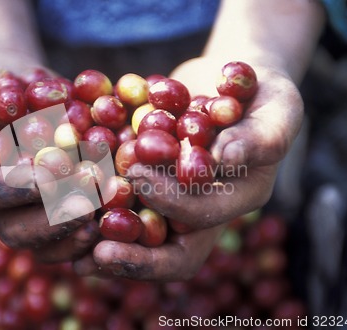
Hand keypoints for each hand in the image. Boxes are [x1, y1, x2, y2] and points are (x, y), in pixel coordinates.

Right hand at [0, 59, 97, 262]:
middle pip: (15, 230)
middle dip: (51, 219)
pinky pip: (68, 237)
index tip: (44, 175)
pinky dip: (90, 231)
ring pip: (44, 243)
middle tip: (85, 203)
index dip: (11, 189)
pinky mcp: (51, 214)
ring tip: (103, 213)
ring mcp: (22, 215)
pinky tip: (115, 217)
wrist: (18, 94)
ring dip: (75, 231)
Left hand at [73, 57, 302, 280]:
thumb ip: (262, 137)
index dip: (173, 207)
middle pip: (168, 249)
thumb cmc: (266, 93)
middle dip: (132, 252)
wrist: (233, 79)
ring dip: (105, 240)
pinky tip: (67, 204)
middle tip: (94, 248)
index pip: (203, 219)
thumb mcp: (279, 110)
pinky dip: (96, 206)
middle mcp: (203, 208)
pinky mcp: (150, 182)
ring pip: (138, 234)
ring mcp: (173, 199)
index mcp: (237, 200)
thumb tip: (227, 156)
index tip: (139, 180)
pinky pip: (122, 204)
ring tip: (72, 245)